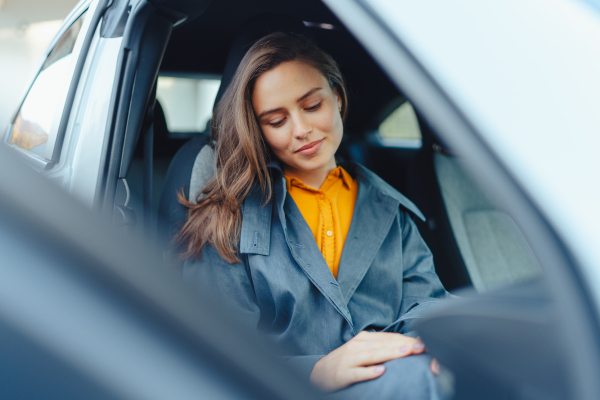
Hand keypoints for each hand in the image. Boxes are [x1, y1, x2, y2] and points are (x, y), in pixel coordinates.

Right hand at [309, 331, 429, 391]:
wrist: (320, 373)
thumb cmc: (346, 362)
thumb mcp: (362, 350)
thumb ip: (380, 347)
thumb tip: (404, 347)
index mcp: (363, 339)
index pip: (388, 338)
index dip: (405, 340)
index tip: (422, 343)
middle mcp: (357, 346)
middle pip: (383, 345)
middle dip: (403, 345)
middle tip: (421, 347)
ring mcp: (349, 359)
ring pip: (372, 355)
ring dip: (389, 354)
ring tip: (405, 353)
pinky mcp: (343, 374)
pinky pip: (357, 373)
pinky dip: (368, 372)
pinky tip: (380, 372)